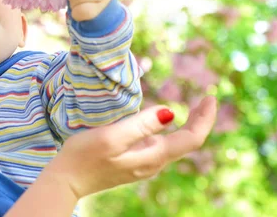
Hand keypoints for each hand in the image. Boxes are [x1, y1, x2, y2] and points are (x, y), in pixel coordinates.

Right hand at [45, 96, 216, 198]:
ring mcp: (144, 164)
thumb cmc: (85, 155)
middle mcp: (153, 163)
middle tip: (207, 97)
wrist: (66, 180)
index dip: (204, 118)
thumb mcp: (112, 136)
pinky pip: (162, 146)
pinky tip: (168, 121)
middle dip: (200, 119)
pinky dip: (172, 131)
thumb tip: (170, 113)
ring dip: (188, 125)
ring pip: (175, 145)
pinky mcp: (134, 162)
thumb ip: (141, 125)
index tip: (210, 97)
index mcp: (152, 156)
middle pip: (187, 142)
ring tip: (195, 105)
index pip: (191, 139)